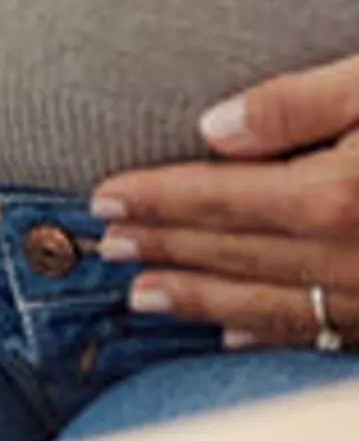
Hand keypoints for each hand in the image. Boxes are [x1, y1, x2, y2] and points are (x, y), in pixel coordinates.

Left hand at [88, 52, 358, 350]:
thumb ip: (296, 105)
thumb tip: (215, 127)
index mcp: (333, 195)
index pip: (221, 197)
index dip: (157, 198)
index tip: (106, 198)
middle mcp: (345, 256)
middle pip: (234, 253)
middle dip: (164, 247)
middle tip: (107, 244)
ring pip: (266, 305)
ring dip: (198, 299)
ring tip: (143, 294)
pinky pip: (314, 334)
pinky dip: (263, 334)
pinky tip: (231, 336)